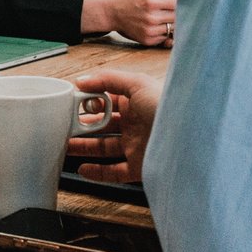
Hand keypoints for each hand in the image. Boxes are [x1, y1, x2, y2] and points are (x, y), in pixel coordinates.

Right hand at [65, 69, 161, 183]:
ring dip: (84, 147)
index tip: (72, 104)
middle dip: (81, 126)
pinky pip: (114, 171)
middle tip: (62, 127)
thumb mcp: (137, 83)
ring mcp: (136, 145)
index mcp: (135, 101)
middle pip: (102, 125)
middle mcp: (135, 123)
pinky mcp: (139, 167)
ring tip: (65, 146)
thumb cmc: (167, 106)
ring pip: (104, 147)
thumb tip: (82, 80)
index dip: (88, 103)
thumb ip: (107, 79)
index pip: (105, 101)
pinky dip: (98, 172)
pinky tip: (83, 169)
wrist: (189, 138)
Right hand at [81, 0, 178, 45]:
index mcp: (152, 1)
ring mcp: (150, 31)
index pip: (180, 2)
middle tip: (180, 3)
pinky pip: (167, 37)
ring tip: (167, 12)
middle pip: (180, 16)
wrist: (111, 10)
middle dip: (183, 9)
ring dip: (175, 20)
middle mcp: (151, 18)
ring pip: (175, 28)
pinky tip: (160, 21)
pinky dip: (167, 30)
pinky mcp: (148, 41)